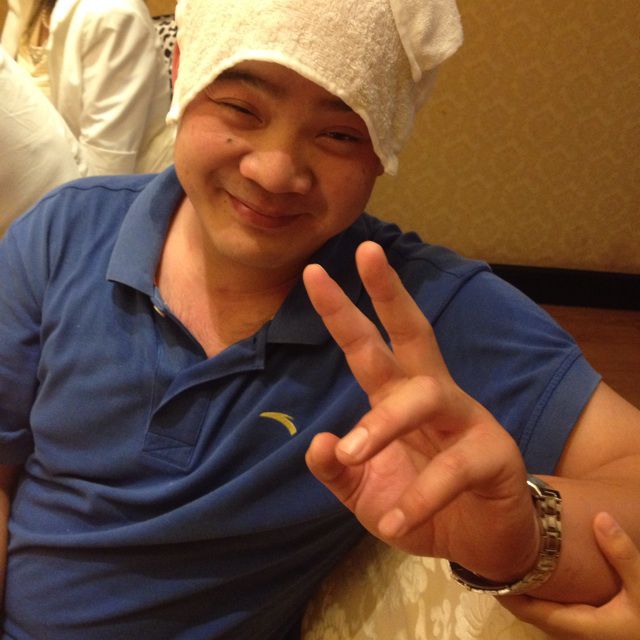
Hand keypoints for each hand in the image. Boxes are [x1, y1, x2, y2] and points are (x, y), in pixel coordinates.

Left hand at [303, 241, 538, 581]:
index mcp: (397, 394)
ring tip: (354, 453)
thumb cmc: (418, 504)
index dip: (343, 310)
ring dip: (385, 422)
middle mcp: (431, 395)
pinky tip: (396, 524)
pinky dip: (420, 498)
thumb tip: (317, 441)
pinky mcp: (494, 455)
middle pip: (414, 331)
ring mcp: (467, 419)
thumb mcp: (365, 490)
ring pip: (428, 396)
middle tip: (366, 252)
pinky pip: (454, 469)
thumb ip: (337, 469)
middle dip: (390, 291)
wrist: (480, 541)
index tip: (314, 272)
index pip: (368, 344)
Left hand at [500, 512, 639, 638]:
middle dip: (515, 593)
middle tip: (492, 562)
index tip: (488, 572)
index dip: (510, 595)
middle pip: (538, 614)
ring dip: (530, 593)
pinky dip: (547, 593)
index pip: (536, 613)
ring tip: (510, 564)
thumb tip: (601, 519)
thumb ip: (624, 554)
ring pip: (551, 612)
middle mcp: (585, 632)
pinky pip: (564, 609)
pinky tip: (542, 572)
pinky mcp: (599, 622)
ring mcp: (592, 629)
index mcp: (589, 628)